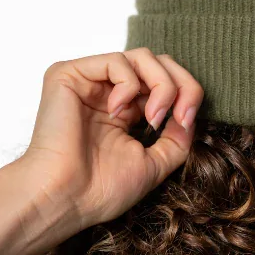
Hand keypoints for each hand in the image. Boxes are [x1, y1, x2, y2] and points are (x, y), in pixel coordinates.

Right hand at [17, 48, 204, 232]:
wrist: (65, 198)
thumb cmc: (100, 189)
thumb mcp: (154, 163)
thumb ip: (176, 139)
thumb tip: (188, 116)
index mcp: (124, 111)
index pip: (164, 82)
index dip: (187, 94)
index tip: (187, 122)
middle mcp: (106, 92)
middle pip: (158, 62)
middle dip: (181, 85)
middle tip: (180, 116)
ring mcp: (88, 81)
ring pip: (143, 56)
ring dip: (160, 85)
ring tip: (152, 117)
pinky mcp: (69, 74)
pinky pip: (116, 61)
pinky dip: (129, 84)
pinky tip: (117, 112)